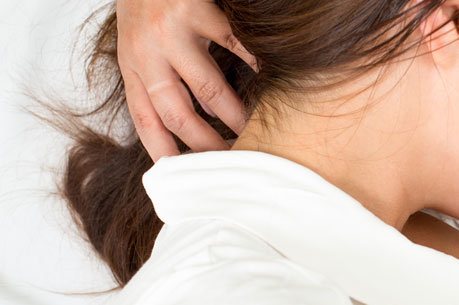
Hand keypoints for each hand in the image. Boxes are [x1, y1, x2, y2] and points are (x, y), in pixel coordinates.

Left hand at [116, 0, 255, 160]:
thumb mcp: (142, 41)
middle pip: (177, 112)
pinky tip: (267, 76)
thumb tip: (200, 114)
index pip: (144, 119)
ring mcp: (172, 33)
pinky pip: (235, 46)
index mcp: (132, 64)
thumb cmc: (149, 3)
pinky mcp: (199, 11)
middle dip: (206, 143)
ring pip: (208, 88)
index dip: (162, 150)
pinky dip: (254, 64)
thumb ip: (161, 74)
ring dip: (233, 113)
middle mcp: (147, 53)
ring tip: (251, 129)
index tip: (183, 177)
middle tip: (230, 158)